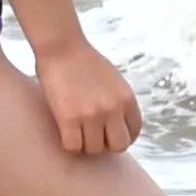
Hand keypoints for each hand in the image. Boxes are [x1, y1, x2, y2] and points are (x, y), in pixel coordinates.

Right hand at [34, 38, 142, 157]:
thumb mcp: (114, 80)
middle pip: (118, 145)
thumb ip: (119, 101)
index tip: (111, 135)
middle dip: (106, 144)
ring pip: (94, 149)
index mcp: (127, 98)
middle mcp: (113, 108)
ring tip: (77, 133)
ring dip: (85, 145)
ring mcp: (91, 115)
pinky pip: (73, 147)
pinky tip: (65, 133)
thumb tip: (118, 124)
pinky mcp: (68, 118)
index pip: (134, 131)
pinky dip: (69, 144)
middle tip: (94, 136)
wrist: (62, 46)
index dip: (122, 136)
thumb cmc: (84, 60)